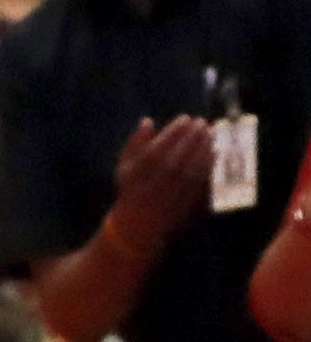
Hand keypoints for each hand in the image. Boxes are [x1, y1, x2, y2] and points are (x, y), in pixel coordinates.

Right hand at [110, 116, 217, 249]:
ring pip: (193, 166)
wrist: (139, 223)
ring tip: (211, 133)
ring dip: (204, 148)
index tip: (186, 118)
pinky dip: (210, 165)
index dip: (175, 130)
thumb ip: (135, 143)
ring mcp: (174, 190)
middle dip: (193, 136)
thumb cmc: (131, 190)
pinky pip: (201, 180)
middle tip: (203, 122)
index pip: (161, 144)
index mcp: (140, 169)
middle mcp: (158, 179)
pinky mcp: (187, 199)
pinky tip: (216, 153)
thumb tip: (147, 121)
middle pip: (179, 154)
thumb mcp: (125, 166)